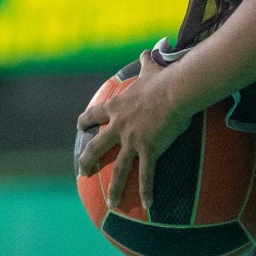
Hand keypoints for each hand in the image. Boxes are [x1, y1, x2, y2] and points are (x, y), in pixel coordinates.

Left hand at [75, 50, 191, 211]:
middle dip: (88, 160)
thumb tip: (148, 49)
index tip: (80, 127)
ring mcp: (132, 140)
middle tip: (82, 171)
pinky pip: (145, 174)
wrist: (175, 90)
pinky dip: (146, 191)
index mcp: (117, 107)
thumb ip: (145, 62)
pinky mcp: (148, 149)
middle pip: (97, 146)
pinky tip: (147, 206)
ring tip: (110, 203)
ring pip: (118, 168)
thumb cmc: (163, 79)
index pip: (94, 115)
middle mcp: (119, 126)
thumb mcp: (150, 68)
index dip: (85, 121)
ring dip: (114, 187)